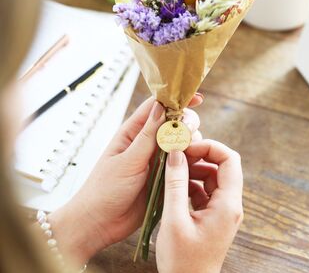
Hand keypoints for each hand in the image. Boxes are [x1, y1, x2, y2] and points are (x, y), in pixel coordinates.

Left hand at [48, 94, 202, 264]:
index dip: (175, 99)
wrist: (100, 223)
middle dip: (186, 123)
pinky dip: (191, 160)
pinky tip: (193, 166)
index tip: (197, 98)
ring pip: (181, 141)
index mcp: (132, 133)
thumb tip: (161, 107)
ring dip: (190, 142)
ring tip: (188, 152)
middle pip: (173, 122)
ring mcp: (156, 159)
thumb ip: (147, 136)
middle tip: (188, 133)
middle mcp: (146, 143)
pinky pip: (181, 162)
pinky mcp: (163, 175)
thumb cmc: (104, 189)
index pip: (156, 107)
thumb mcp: (127, 160)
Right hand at [156, 140, 242, 272]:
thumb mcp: (175, 219)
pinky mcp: (213, 215)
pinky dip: (191, 183)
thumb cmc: (183, 261)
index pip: (230, 160)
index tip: (187, 147)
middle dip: (200, 155)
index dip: (210, 147)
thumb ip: (176, 184)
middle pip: (222, 165)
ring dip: (194, 169)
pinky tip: (175, 186)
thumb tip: (176, 153)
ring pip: (212, 176)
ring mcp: (222, 210)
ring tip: (173, 170)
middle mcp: (230, 204)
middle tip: (177, 155)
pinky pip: (205, 189)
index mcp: (228, 204)